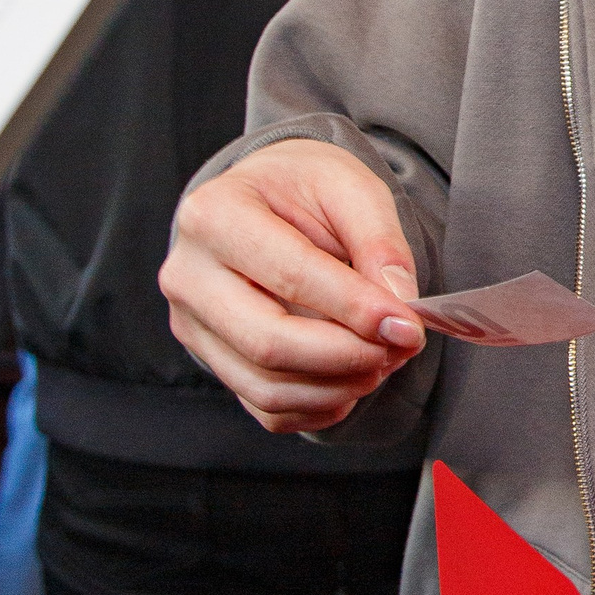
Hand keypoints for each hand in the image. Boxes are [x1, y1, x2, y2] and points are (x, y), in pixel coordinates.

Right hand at [160, 140, 426, 432]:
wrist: (266, 200)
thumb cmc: (303, 189)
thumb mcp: (349, 186)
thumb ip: (379, 241)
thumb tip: (397, 306)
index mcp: (214, 214)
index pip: (289, 275)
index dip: (354, 308)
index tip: (407, 325)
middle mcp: (188, 275)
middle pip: (268, 342)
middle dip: (346, 356)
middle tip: (399, 347)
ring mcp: (192, 324)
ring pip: (266, 386)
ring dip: (337, 387)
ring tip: (382, 361)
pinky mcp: (210, 360)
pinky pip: (265, 408)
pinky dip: (319, 406)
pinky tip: (351, 379)